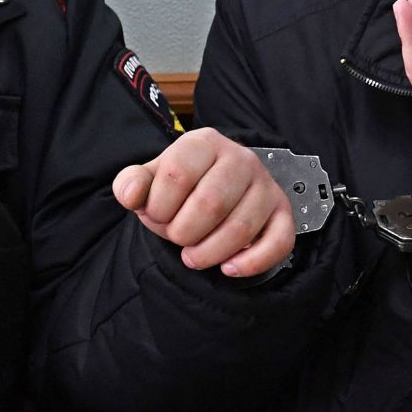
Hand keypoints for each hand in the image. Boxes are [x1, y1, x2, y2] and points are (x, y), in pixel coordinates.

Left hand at [112, 127, 294, 277]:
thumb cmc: (180, 188)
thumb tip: (129, 194)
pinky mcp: (282, 212)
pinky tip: (228, 268)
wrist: (214, 189)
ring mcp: (265, 185)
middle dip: (184, 232)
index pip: (178, 173)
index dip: (159, 206)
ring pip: (242, 228)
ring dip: (210, 253)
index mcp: (204, 143)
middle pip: (211, 203)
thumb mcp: (151, 180)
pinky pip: (278, 242)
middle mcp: (240, 158)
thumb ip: (132, 183)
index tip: (155, 215)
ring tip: (193, 257)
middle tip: (176, 238)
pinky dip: (251, 263)